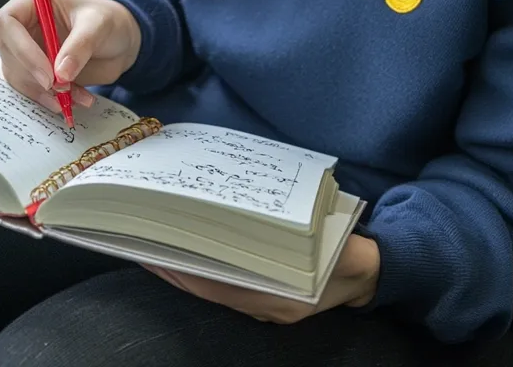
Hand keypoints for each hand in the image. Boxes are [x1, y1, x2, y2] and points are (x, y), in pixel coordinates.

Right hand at [0, 0, 140, 113]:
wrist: (118, 41)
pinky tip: (74, 100)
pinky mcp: (33, 72)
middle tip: (61, 87)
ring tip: (74, 95)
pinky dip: (50, 99)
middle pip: (7, 53)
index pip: (6, 22)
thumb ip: (80, 46)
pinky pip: (31, 90)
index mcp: (32, 1)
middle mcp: (22, 26)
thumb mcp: (99, 25)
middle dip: (32, 75)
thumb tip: (60, 75)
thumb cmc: (107, 21)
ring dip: (43, 92)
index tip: (47, 73)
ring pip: (16, 76)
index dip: (21, 49)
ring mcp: (25, 50)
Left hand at [144, 234, 379, 323]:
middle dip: (173, 269)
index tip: (156, 249)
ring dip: (182, 270)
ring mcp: (264, 306)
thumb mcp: (329, 239)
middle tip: (141, 243)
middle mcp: (266, 307)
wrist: (371, 275)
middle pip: (208, 289)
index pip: (219, 286)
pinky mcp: (264, 298)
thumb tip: (259, 207)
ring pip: (210, 289)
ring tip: (152, 247)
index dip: (184, 270)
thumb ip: (298, 229)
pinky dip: (201, 271)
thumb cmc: (349, 251)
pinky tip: (186, 254)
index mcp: (281, 298)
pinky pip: (223, 286)